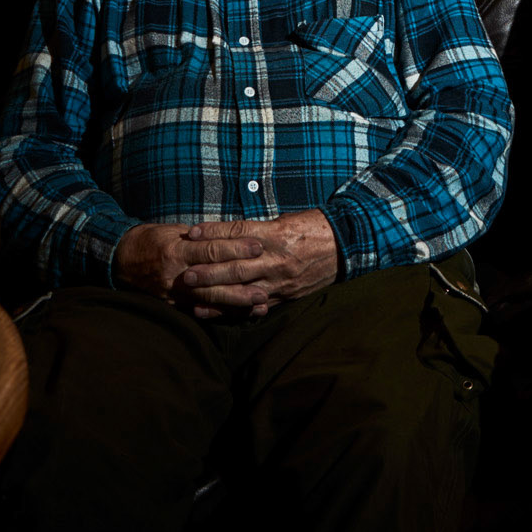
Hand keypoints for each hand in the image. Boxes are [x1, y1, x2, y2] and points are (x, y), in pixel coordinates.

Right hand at [113, 220, 261, 300]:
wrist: (120, 260)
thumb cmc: (151, 239)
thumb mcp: (173, 230)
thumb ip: (201, 236)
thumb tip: (231, 234)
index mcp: (177, 250)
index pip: (212, 249)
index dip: (236, 248)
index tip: (258, 246)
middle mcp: (176, 274)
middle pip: (214, 279)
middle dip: (242, 282)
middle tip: (266, 284)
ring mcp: (174, 294)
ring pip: (210, 300)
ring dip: (237, 304)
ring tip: (260, 304)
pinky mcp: (173, 306)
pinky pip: (200, 311)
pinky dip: (221, 313)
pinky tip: (239, 315)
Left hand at [178, 210, 338, 317]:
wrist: (346, 244)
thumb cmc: (314, 226)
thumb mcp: (286, 219)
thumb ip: (260, 229)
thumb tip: (231, 233)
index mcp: (276, 234)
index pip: (238, 232)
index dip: (214, 232)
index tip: (192, 232)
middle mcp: (276, 259)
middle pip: (236, 265)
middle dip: (208, 270)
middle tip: (185, 272)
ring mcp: (280, 280)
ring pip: (242, 289)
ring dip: (215, 293)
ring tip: (192, 293)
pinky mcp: (285, 295)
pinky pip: (254, 305)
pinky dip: (233, 310)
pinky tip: (214, 311)